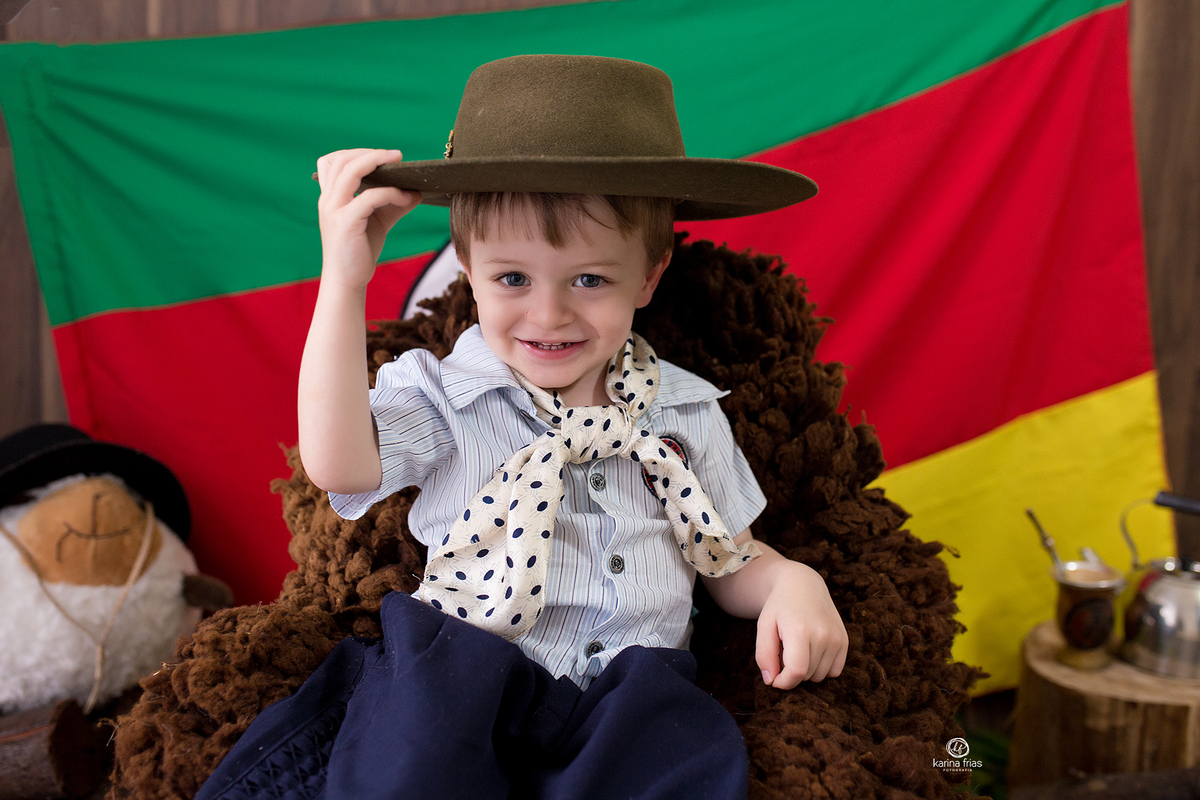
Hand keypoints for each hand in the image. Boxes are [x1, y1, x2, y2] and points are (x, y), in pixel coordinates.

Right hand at [315, 149, 421, 289]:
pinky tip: (406, 198)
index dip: (356, 152)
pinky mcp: (345, 223)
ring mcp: (333, 210)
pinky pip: (369, 197)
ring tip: (401, 167)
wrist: (348, 281)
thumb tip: (416, 191)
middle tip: (396, 156)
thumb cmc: (359, 250)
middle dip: (370, 153)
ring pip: (350, 171)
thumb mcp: (378, 221)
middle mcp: (327, 200)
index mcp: (330, 196)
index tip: (382, 157)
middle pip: (341, 159)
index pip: (332, 161)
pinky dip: (390, 193)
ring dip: (377, 162)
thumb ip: (394, 203)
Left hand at [756, 561, 847, 688]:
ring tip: (798, 647)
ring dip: (806, 669)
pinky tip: (812, 650)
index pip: (796, 672)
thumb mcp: (764, 626)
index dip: (784, 682)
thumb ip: (764, 655)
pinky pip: (834, 672)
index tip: (775, 680)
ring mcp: (836, 638)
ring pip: (819, 676)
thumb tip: (771, 682)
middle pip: (806, 675)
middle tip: (785, 650)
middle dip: (792, 671)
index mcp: (800, 630)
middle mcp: (822, 634)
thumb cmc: (779, 607)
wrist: (803, 585)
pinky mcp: (844, 641)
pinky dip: (821, 667)